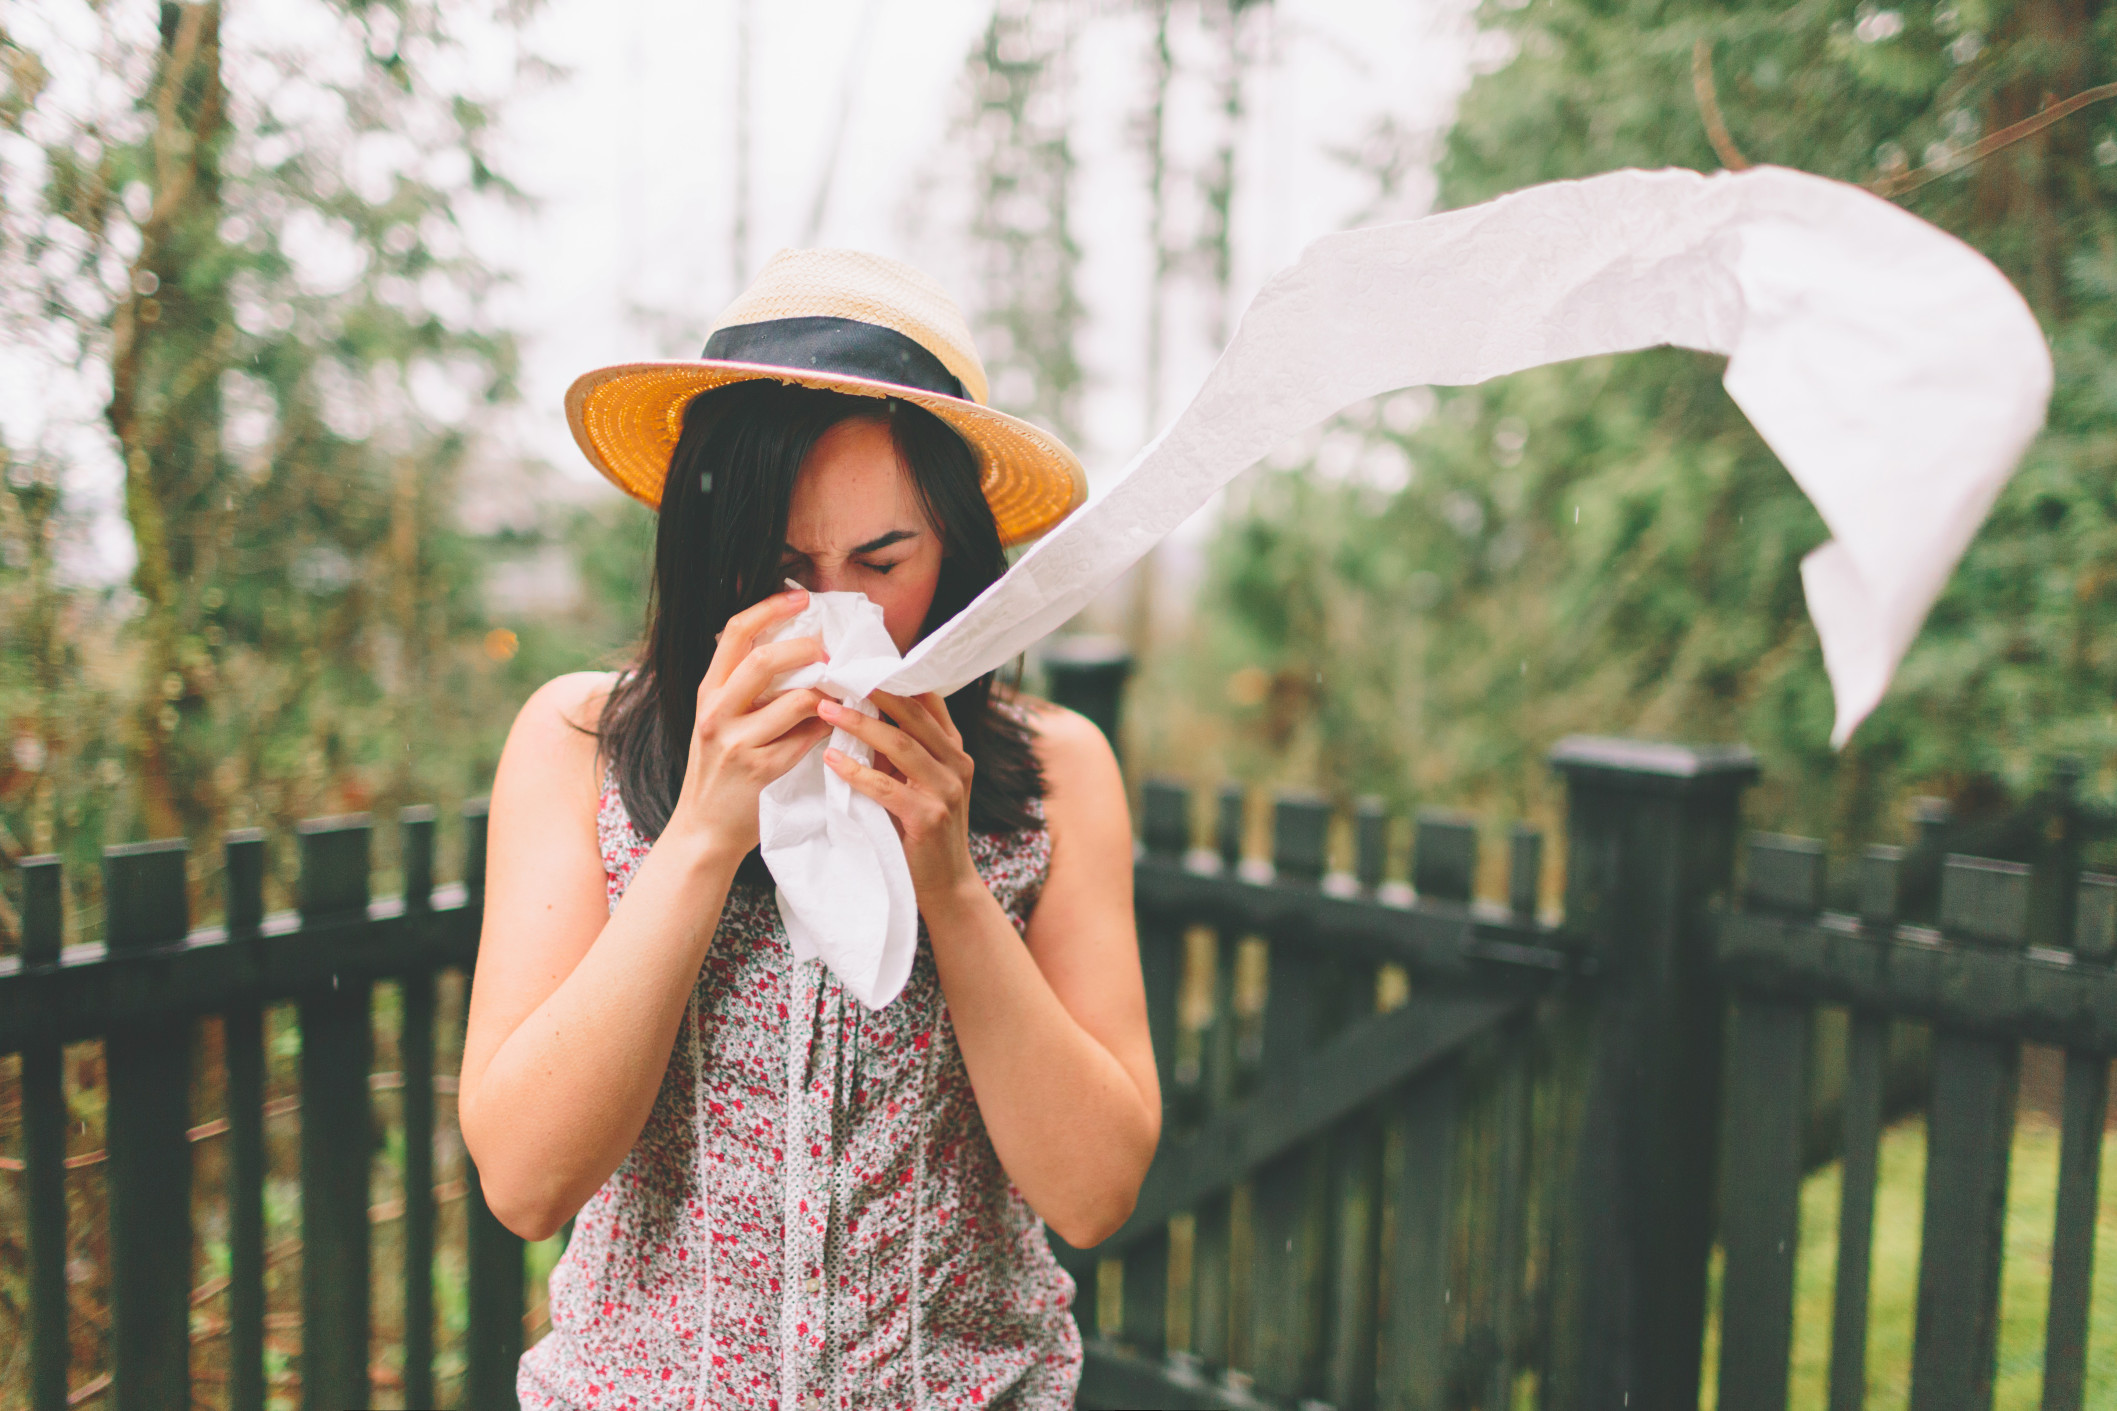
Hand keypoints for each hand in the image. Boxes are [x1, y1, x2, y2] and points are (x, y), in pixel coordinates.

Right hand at [664, 587, 832, 859]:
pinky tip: (839, 726)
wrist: (704, 830)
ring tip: (844, 692)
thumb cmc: (720, 772)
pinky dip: (829, 728)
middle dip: (807, 648)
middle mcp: (717, 711)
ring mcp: (737, 742)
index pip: (735, 631)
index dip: (770, 608)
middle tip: (832, 652)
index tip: (801, 597)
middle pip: (764, 659)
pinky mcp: (760, 770)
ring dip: (828, 694)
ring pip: (796, 700)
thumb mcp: (720, 721)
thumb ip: (745, 688)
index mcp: (708, 691)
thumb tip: (796, 648)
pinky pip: (807, 738)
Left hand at [820, 689, 979, 903]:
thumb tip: (857, 713)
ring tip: (825, 712)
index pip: (928, 701)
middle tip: (835, 680)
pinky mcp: (930, 816)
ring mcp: (947, 790)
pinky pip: (887, 787)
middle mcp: (956, 764)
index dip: (894, 681)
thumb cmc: (921, 830)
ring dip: (859, 726)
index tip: (856, 666)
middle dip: (872, 694)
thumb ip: (899, 752)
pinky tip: (831, 761)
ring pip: (901, 745)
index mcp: (954, 750)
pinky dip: (856, 772)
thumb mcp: (917, 782)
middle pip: (913, 715)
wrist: (945, 884)